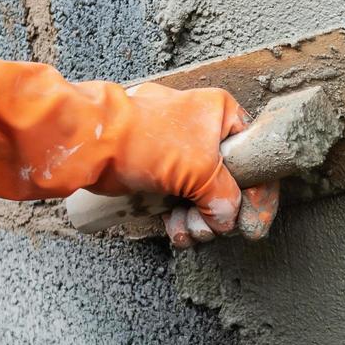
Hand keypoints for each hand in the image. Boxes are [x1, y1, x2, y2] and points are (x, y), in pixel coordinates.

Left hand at [0, 37, 282, 237]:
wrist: (86, 146)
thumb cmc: (141, 141)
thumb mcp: (200, 169)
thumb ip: (226, 196)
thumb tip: (229, 218)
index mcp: (220, 113)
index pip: (255, 157)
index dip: (258, 196)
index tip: (253, 225)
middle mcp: (201, 129)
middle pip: (228, 183)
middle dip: (217, 215)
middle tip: (208, 229)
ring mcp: (176, 150)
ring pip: (202, 197)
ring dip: (197, 221)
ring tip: (184, 230)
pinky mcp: (154, 169)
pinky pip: (178, 200)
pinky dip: (178, 218)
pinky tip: (172, 228)